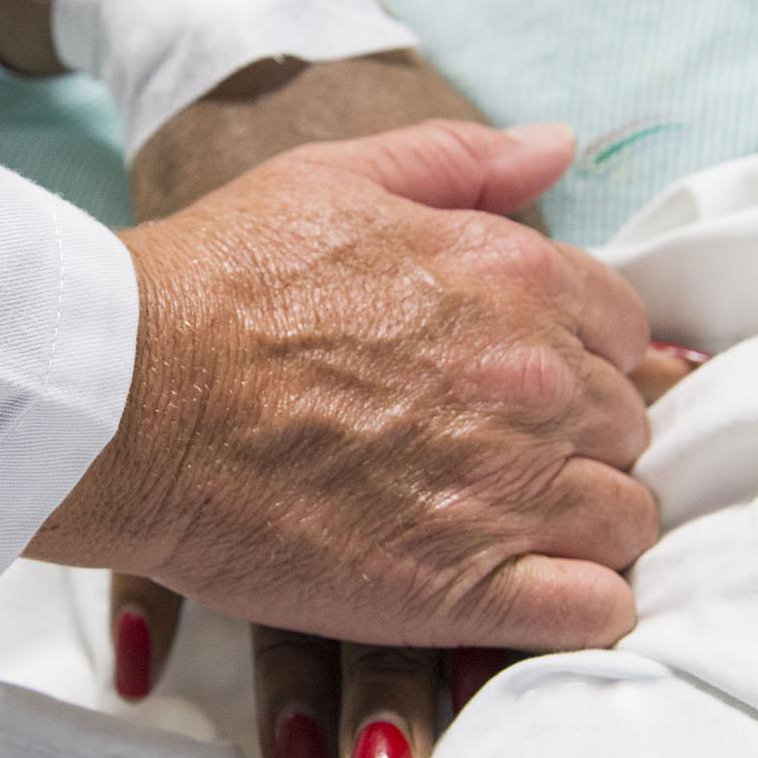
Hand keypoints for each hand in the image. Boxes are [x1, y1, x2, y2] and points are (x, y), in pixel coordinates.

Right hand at [24, 118, 660, 656]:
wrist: (128, 394)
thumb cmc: (215, 282)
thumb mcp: (336, 178)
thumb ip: (461, 159)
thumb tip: (558, 146)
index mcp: (517, 277)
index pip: (627, 330)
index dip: (586, 358)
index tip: (534, 385)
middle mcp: (535, 380)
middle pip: (630, 425)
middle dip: (583, 441)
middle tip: (505, 458)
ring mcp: (509, 488)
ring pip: (629, 519)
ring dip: (585, 524)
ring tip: (512, 531)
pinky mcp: (466, 588)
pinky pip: (595, 611)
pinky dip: (583, 607)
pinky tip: (529, 595)